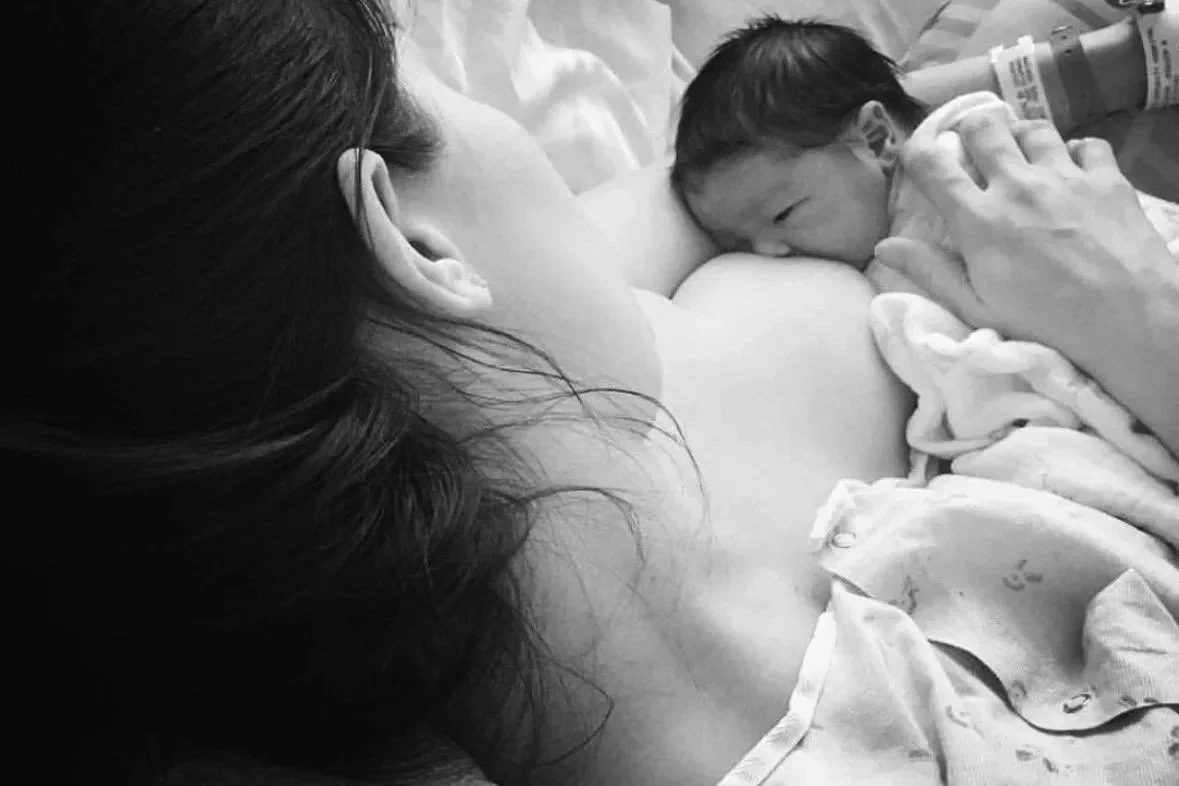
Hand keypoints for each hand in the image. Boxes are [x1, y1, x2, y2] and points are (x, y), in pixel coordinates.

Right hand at [875, 109, 1170, 364]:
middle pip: (984, 127)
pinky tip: (1072, 171)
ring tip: (1021, 155)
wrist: (1131, 319)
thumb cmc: (1046, 322)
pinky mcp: (1107, 178)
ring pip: (1033, 128)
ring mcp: (1066, 176)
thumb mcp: (977, 306)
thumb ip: (931, 271)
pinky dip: (1074, 152)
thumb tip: (883, 246)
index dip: (916, 151)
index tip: (916, 155)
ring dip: (1020, 137)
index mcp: (980, 220)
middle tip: (972, 148)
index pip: (933, 165)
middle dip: (970, 129)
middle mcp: (1018, 186)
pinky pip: (1086, 144)